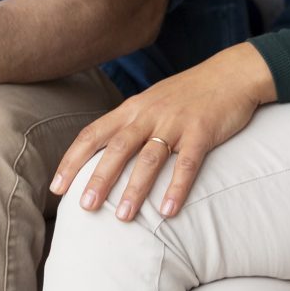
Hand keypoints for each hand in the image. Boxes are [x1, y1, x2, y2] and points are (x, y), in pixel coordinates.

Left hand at [52, 44, 275, 219]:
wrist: (232, 73)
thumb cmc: (189, 93)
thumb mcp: (151, 102)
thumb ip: (129, 125)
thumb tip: (103, 155)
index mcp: (132, 109)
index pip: (92, 134)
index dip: (72, 161)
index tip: (57, 188)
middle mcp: (149, 114)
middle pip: (117, 148)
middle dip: (98, 179)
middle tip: (84, 208)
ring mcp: (176, 122)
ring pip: (149, 158)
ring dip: (135, 189)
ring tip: (123, 217)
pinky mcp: (203, 132)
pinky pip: (187, 164)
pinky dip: (177, 188)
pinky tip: (168, 212)